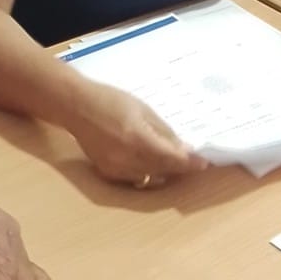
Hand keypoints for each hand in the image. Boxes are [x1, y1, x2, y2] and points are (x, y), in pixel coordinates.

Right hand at [69, 86, 208, 185]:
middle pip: (163, 171)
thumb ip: (164, 132)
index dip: (190, 163)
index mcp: (138, 140)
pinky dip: (146, 172)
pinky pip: (135, 178)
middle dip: (179, 166)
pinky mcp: (108, 173)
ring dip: (164, 171)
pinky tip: (148, 160)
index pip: (172, 159)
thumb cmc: (111, 101)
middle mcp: (127, 160)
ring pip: (150, 178)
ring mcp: (116, 169)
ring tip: (170, 158)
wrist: (77, 107)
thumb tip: (184, 148)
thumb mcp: (143, 110)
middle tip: (191, 159)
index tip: (203, 163)